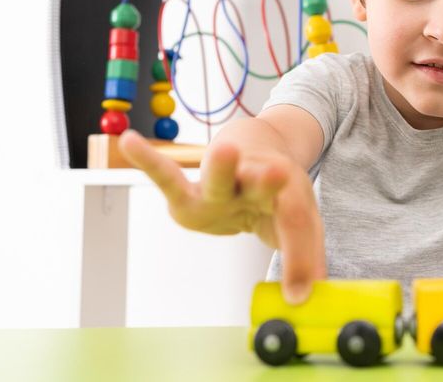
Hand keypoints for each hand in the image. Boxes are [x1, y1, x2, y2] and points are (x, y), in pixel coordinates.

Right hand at [118, 129, 325, 303]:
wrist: (257, 149)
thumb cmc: (276, 194)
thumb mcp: (299, 221)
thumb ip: (307, 255)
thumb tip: (313, 299)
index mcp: (288, 192)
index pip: (297, 223)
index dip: (299, 258)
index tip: (298, 296)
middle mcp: (257, 181)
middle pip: (263, 182)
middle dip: (268, 182)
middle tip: (277, 175)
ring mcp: (222, 184)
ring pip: (221, 174)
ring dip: (221, 164)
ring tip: (224, 149)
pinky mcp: (189, 192)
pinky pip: (167, 176)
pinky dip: (148, 161)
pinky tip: (130, 143)